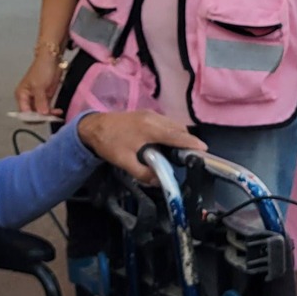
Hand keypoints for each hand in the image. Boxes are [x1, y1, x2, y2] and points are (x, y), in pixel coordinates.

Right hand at [15, 50, 62, 116]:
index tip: (41, 119)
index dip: (31, 118)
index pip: (24, 113)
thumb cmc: (42, 69)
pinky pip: (47, 109)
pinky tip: (58, 112)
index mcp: (21, 95)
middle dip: (40, 117)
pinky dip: (52, 112)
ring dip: (48, 116)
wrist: (52, 59)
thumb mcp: (39, 86)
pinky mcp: (46, 98)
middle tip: (50, 117)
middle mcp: (27, 99)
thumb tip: (42, 114)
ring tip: (56, 114)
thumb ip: (40, 102)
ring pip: (40, 113)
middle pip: (32, 115)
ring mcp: (37, 99)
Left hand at [77, 110, 203, 180]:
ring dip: (179, 136)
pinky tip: (167, 143)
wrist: (92, 127)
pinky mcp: (146, 114)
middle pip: (178, 129)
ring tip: (180, 151)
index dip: (191, 143)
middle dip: (187, 141)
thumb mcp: (125, 162)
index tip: (204, 150)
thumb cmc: (108, 144)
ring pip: (173, 124)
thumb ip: (143, 173)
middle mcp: (153, 118)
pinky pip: (166, 122)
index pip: (177, 136)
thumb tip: (159, 181)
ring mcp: (150, 114)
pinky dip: (171, 131)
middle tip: (191, 156)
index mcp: (150, 129)